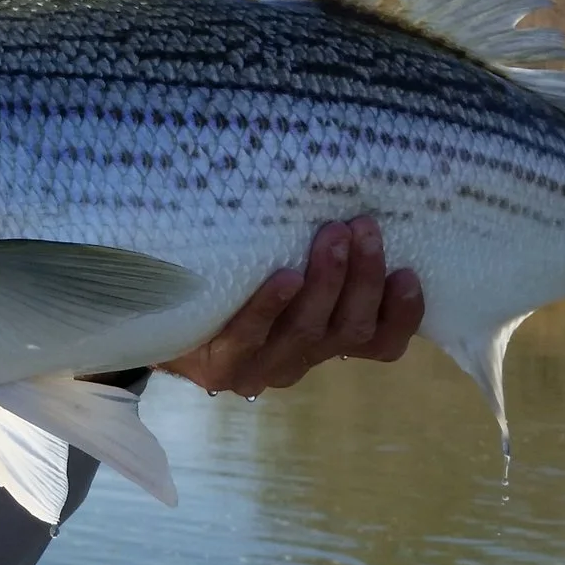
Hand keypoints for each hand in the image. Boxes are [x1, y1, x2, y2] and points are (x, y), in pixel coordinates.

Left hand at [160, 217, 421, 396]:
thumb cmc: (230, 284)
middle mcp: (299, 361)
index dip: (403, 315)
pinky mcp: (219, 368)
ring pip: (308, 332)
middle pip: (349, 330)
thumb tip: (351, 196)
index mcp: (325, 343)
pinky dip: (270, 306)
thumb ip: (317, 252)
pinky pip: (250, 336)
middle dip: (363, 278)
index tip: (409, 271)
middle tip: (363, 228)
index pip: (382, 343)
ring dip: (327, 282)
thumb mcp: (279, 269)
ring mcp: (259, 368)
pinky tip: (284, 276)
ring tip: (332, 236)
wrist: (155, 319)